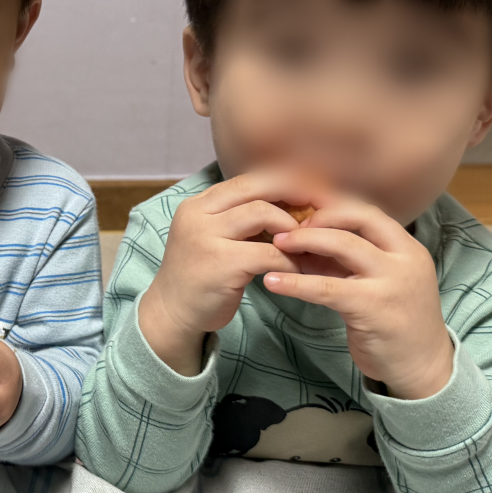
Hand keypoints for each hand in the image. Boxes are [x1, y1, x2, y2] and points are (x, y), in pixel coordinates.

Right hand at [138, 170, 309, 374]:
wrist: (171, 313)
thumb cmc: (199, 275)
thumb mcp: (212, 236)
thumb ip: (237, 218)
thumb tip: (287, 201)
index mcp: (198, 203)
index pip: (247, 179)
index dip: (282, 181)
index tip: (309, 192)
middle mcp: (198, 213)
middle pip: (256, 187)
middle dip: (293, 193)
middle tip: (320, 208)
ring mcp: (206, 237)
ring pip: (263, 214)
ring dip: (292, 228)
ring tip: (305, 243)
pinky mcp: (220, 264)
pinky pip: (268, 252)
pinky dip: (289, 260)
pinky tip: (298, 269)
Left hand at [264, 197, 453, 399]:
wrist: (422, 366)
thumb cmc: (393, 319)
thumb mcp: (375, 280)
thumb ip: (345, 260)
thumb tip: (300, 238)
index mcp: (406, 247)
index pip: (366, 211)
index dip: (331, 206)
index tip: (301, 210)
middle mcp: (404, 259)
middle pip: (357, 219)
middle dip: (317, 217)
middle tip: (286, 225)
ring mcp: (392, 282)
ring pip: (343, 245)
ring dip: (304, 240)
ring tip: (275, 243)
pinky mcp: (373, 308)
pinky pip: (327, 288)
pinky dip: (296, 283)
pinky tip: (272, 282)